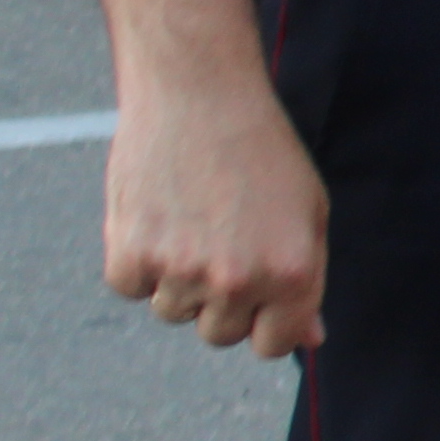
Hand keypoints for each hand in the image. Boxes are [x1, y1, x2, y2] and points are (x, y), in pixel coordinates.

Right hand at [103, 68, 328, 357]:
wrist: (199, 95)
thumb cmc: (262, 152)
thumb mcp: (307, 213)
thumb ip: (307, 281)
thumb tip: (309, 338)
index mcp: (293, 276)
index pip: (272, 345)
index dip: (265, 324)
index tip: (259, 298)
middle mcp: (238, 281)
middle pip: (219, 333)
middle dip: (222, 301)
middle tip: (224, 241)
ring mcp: (182, 270)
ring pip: (173, 311)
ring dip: (179, 278)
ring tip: (193, 218)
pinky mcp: (131, 253)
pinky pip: (130, 286)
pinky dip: (137, 260)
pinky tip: (157, 214)